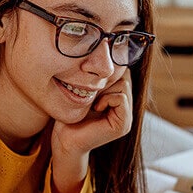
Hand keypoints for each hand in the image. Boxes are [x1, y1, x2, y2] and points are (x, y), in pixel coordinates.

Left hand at [50, 70, 131, 192]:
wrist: (65, 140)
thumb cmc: (70, 116)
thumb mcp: (87, 93)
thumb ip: (100, 80)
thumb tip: (107, 53)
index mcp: (119, 100)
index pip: (122, 73)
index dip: (106, 73)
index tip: (91, 85)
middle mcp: (126, 109)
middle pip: (124, 77)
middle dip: (105, 81)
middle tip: (91, 95)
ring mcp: (127, 117)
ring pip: (123, 85)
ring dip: (104, 90)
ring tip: (92, 102)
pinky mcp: (123, 124)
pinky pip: (121, 97)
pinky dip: (106, 99)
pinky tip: (96, 109)